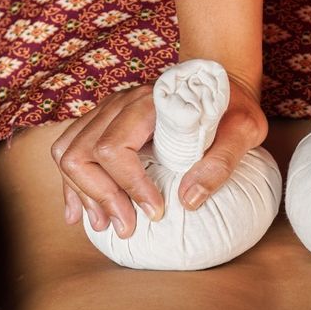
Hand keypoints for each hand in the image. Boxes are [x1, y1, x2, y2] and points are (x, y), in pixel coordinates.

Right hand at [51, 72, 266, 238]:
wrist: (216, 81)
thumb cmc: (231, 107)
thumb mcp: (243, 130)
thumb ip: (220, 162)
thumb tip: (188, 201)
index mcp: (148, 104)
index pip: (113, 147)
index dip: (128, 185)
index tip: (155, 212)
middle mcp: (119, 104)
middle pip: (81, 152)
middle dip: (99, 196)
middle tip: (126, 227)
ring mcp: (106, 112)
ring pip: (67, 151)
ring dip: (81, 193)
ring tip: (104, 223)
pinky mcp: (102, 123)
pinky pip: (68, 150)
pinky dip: (71, 185)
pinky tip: (78, 214)